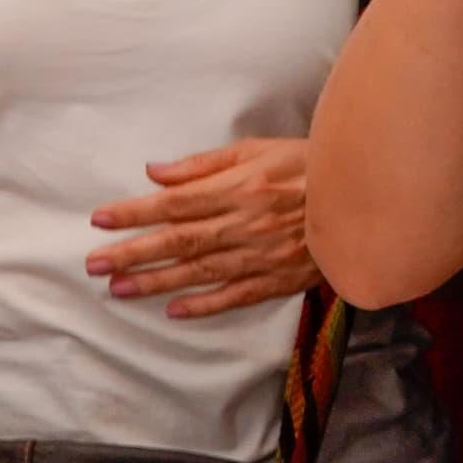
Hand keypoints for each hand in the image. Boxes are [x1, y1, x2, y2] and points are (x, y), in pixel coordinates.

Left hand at [89, 138, 315, 318]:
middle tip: (94, 264)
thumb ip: (203, 164)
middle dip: (133, 253)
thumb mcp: (257, 150)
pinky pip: (239, 295)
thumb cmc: (309, 166)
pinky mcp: (282, 278)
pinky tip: (175, 311)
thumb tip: (154, 172)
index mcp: (239, 189)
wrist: (368, 197)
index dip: (135, 212)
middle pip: (180, 241)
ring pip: (202, 272)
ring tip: (119, 289)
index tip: (99, 219)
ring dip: (158, 282)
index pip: (175, 204)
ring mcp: (264, 255)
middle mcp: (246, 224)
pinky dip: (206, 305)